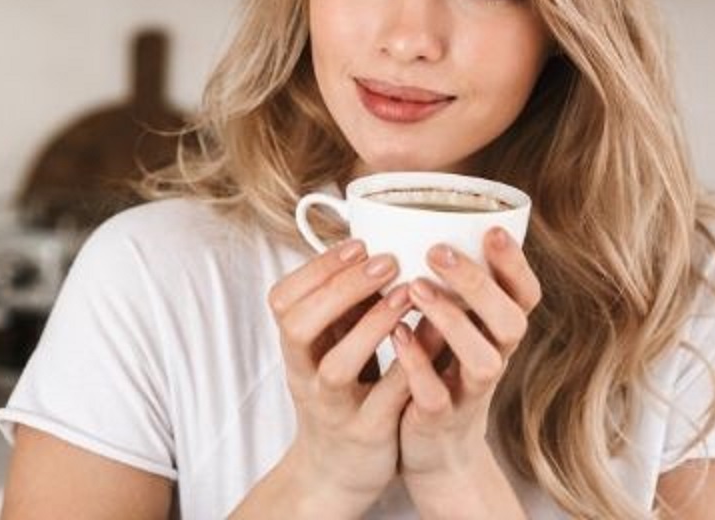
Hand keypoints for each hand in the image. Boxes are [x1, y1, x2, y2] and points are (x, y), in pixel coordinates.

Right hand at [260, 239, 413, 516]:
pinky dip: (406, 367)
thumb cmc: (341, 393)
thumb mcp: (330, 346)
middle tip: (386, 261)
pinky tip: (432, 339)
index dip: (316, 269)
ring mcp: (332, 408)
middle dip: (340, 289)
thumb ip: (344, 305)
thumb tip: (372, 244)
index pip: (282, 300)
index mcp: (296, 348)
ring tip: (407, 294)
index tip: (358, 243)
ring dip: (370, 326)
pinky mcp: (366, 433)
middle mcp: (305, 376)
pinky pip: (384, 400)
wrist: (337, 470)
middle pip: (299, 327)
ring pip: (336, 367)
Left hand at [392, 227, 540, 515]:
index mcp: (500, 330)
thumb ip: (453, 287)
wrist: (436, 451)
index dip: (516, 264)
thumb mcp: (457, 325)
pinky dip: (418, 365)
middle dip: (478, 284)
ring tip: (415, 289)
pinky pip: (436, 394)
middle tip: (438, 251)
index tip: (491, 230)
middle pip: (512, 321)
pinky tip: (398, 336)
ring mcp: (471, 392)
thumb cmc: (443, 370)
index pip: (526, 294)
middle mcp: (496, 358)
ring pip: (483, 360)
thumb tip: (426, 221)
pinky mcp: (441, 419)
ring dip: (451, 322)